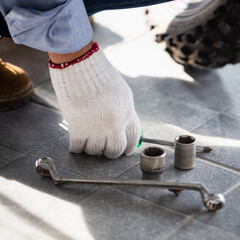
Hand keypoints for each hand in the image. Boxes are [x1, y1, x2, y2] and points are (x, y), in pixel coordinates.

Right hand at [49, 44, 140, 158]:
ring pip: (96, 151)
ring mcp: (97, 128)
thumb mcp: (121, 93)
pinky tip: (76, 139)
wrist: (80, 66)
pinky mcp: (78, 129)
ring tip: (87, 138)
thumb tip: (123, 127)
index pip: (133, 140)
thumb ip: (124, 111)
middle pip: (115, 150)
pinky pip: (78, 148)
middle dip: (109, 152)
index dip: (127, 147)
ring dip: (91, 148)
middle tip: (103, 148)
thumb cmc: (100, 76)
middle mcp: (115, 123)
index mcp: (127, 113)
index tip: (122, 149)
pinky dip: (76, 147)